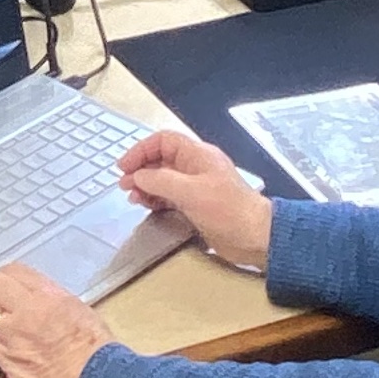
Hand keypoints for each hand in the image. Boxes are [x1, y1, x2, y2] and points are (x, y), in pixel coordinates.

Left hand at [0, 262, 116, 377]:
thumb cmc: (97, 352)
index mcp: (50, 295)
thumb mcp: (80, 312)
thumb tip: (41, 300)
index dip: (4, 274)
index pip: (15, 271)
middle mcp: (27, 310)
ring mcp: (12, 335)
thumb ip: (56, 302)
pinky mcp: (4, 359)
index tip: (3, 280)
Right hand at [116, 130, 273, 267]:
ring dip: (146, 186)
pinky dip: (156, 199)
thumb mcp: (189, 191)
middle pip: (160, 160)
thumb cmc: (229, 211)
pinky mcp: (196, 205)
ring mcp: (196, 186)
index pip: (162, 141)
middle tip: (124, 184)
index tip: (124, 166)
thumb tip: (137, 176)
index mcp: (198, 155)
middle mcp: (196, 167)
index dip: (141, 151)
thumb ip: (159, 181)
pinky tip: (148, 206)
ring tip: (134, 197)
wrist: (254, 236)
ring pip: (163, 180)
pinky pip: (169, 196)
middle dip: (140, 170)